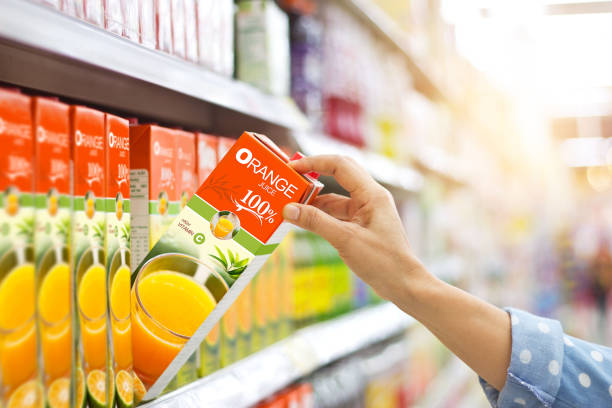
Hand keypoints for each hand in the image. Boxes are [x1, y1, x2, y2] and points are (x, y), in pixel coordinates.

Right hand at [282, 155, 429, 302]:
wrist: (404, 285)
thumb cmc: (383, 262)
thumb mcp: (345, 240)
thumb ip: (316, 222)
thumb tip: (288, 209)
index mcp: (372, 194)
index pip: (340, 165)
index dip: (314, 162)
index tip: (292, 167)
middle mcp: (371, 197)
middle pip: (339, 174)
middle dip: (314, 174)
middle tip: (290, 178)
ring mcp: (367, 211)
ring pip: (337, 196)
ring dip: (315, 199)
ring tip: (292, 202)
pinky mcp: (363, 225)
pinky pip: (338, 213)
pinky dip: (322, 214)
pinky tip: (306, 220)